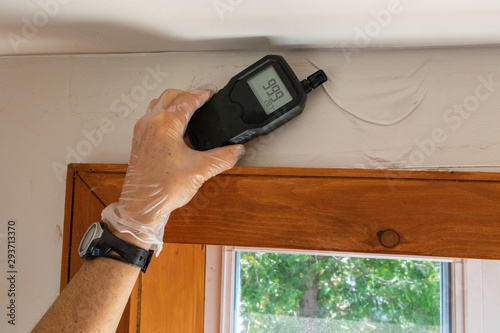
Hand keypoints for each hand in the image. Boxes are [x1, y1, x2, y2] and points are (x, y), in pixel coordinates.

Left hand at [102, 88, 244, 253]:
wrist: (142, 206)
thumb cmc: (163, 188)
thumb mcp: (200, 170)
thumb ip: (222, 157)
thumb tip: (236, 150)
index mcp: (165, 124)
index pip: (187, 100)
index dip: (202, 95)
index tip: (210, 93)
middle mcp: (150, 123)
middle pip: (169, 96)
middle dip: (187, 95)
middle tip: (201, 99)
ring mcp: (142, 132)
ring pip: (157, 104)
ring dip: (173, 103)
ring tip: (188, 111)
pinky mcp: (138, 142)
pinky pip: (150, 118)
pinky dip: (163, 115)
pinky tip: (174, 130)